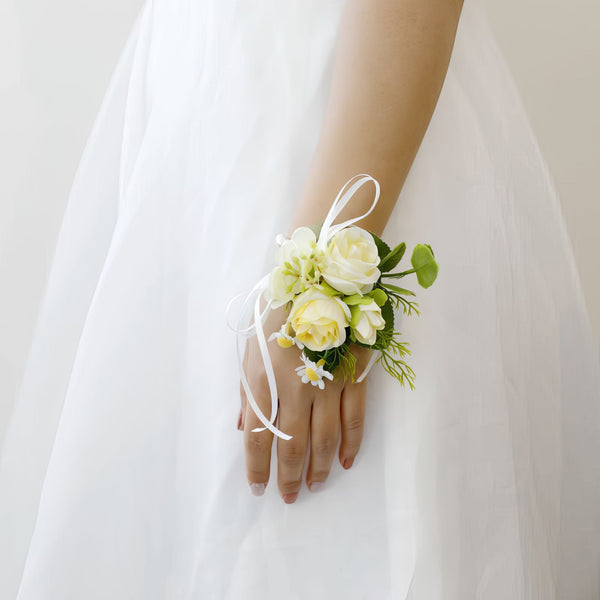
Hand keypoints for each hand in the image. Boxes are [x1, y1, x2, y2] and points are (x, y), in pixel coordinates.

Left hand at [237, 305, 369, 502]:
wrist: (321, 280)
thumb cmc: (279, 314)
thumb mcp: (251, 348)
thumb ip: (246, 391)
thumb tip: (241, 428)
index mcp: (264, 380)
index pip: (257, 437)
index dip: (256, 468)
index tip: (258, 489)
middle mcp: (295, 388)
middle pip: (293, 446)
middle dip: (288, 476)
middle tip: (288, 497)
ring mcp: (329, 384)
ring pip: (325, 440)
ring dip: (319, 468)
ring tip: (314, 485)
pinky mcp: (355, 377)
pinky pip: (355, 419)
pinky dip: (352, 445)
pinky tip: (347, 462)